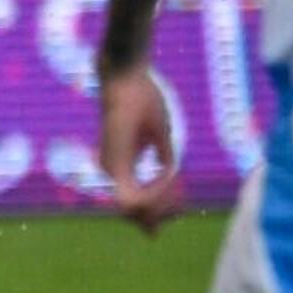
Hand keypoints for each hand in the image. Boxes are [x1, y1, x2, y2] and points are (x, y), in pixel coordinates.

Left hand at [96, 65, 182, 232]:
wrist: (127, 77)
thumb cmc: (142, 100)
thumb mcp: (160, 135)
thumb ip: (164, 159)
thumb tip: (170, 178)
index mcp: (121, 166)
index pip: (138, 202)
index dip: (161, 207)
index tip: (180, 200)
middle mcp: (112, 172)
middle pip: (136, 213)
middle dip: (161, 214)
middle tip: (181, 208)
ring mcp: (111, 170)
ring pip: (134, 209)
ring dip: (161, 204)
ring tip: (176, 188)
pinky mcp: (114, 164)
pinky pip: (133, 198)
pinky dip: (154, 194)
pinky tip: (168, 179)